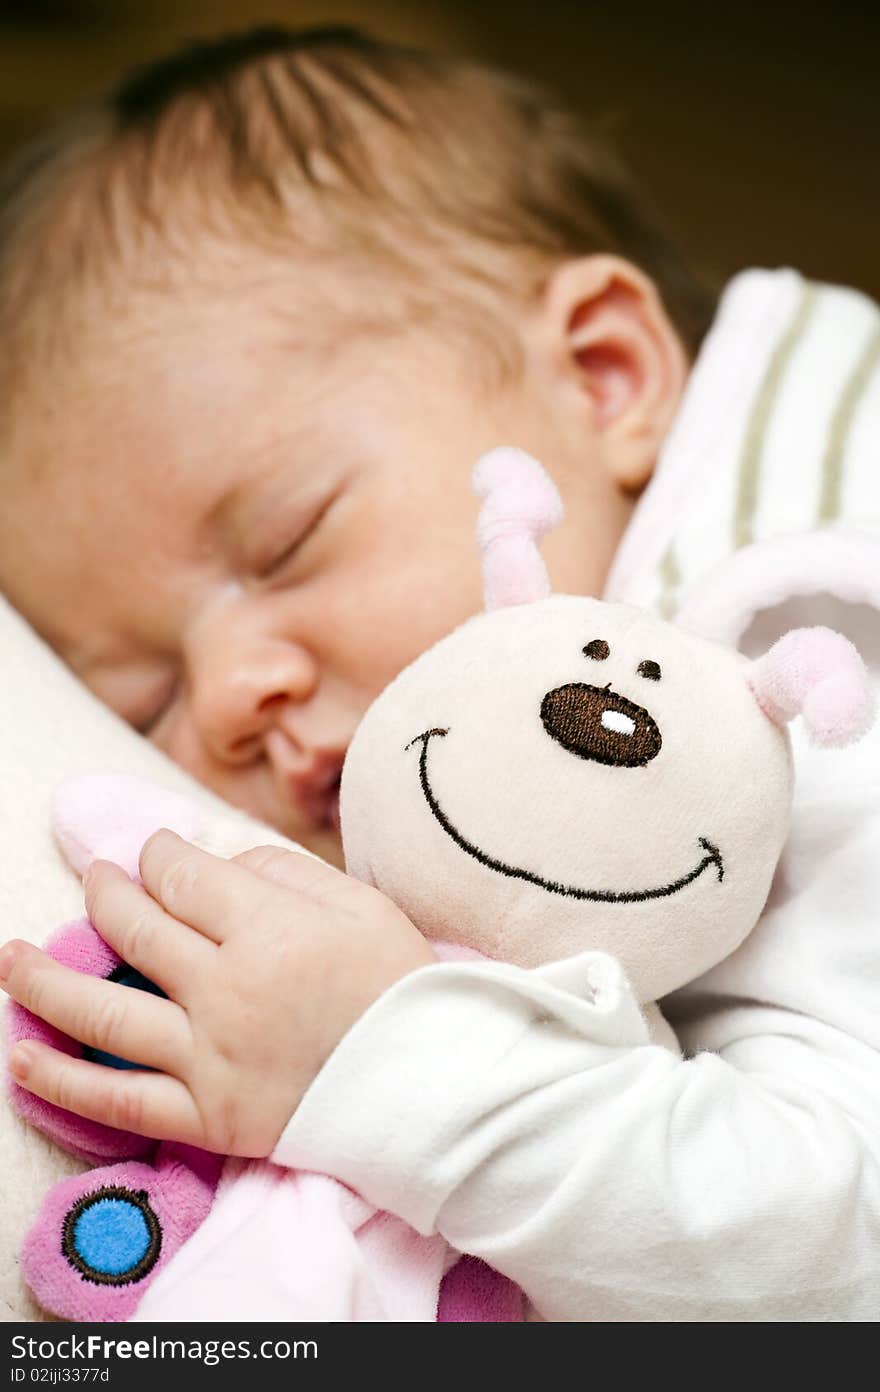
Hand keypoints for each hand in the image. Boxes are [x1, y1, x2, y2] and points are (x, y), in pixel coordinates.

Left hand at [0, 832, 434, 1155]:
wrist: (431, 1089)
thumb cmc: (400, 987)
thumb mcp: (360, 903)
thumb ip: (283, 872)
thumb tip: (215, 865)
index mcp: (269, 928)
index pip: (180, 877)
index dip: (156, 855)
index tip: (153, 852)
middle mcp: (227, 988)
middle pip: (137, 928)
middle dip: (106, 893)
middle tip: (96, 879)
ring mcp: (210, 1056)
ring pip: (104, 1011)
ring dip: (44, 980)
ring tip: (11, 957)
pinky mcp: (206, 1116)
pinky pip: (118, 1100)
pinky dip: (62, 1082)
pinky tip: (20, 1058)